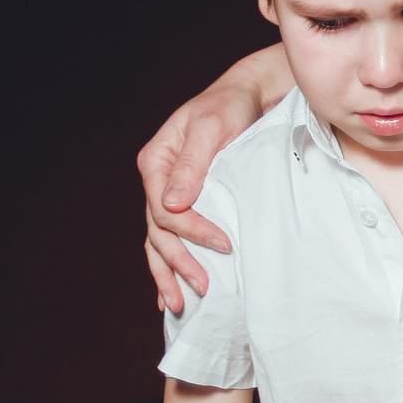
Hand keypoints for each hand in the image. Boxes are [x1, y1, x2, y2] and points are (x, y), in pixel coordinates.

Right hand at [138, 80, 263, 313]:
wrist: (246, 97)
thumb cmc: (230, 107)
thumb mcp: (213, 127)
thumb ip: (193, 163)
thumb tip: (173, 203)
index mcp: (157, 161)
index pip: (164, 208)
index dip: (191, 231)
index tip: (223, 245)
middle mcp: (156, 180)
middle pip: (159, 231)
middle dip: (179, 262)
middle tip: (204, 288)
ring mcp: (167, 193)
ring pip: (159, 241)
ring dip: (169, 273)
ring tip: (180, 305)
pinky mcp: (185, 202)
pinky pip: (170, 239)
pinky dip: (169, 265)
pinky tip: (171, 293)